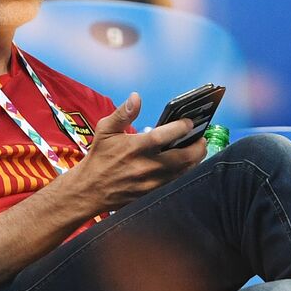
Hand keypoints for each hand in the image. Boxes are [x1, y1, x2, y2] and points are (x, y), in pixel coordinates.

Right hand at [68, 93, 206, 208]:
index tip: (189, 122)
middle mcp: (147, 166)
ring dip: (195, 160)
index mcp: (136, 147)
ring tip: (197, 149)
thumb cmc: (99, 157)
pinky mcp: (152, 194)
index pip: (166, 135)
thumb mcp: (105, 130)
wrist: (89, 190)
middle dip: (198, 146)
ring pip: (184, 172)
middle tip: (201, 138)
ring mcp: (151, 182)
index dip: (182, 127)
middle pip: (184, 157)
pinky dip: (184, 173)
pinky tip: (186, 164)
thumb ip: (123, 113)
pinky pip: (176, 183)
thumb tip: (136, 97)